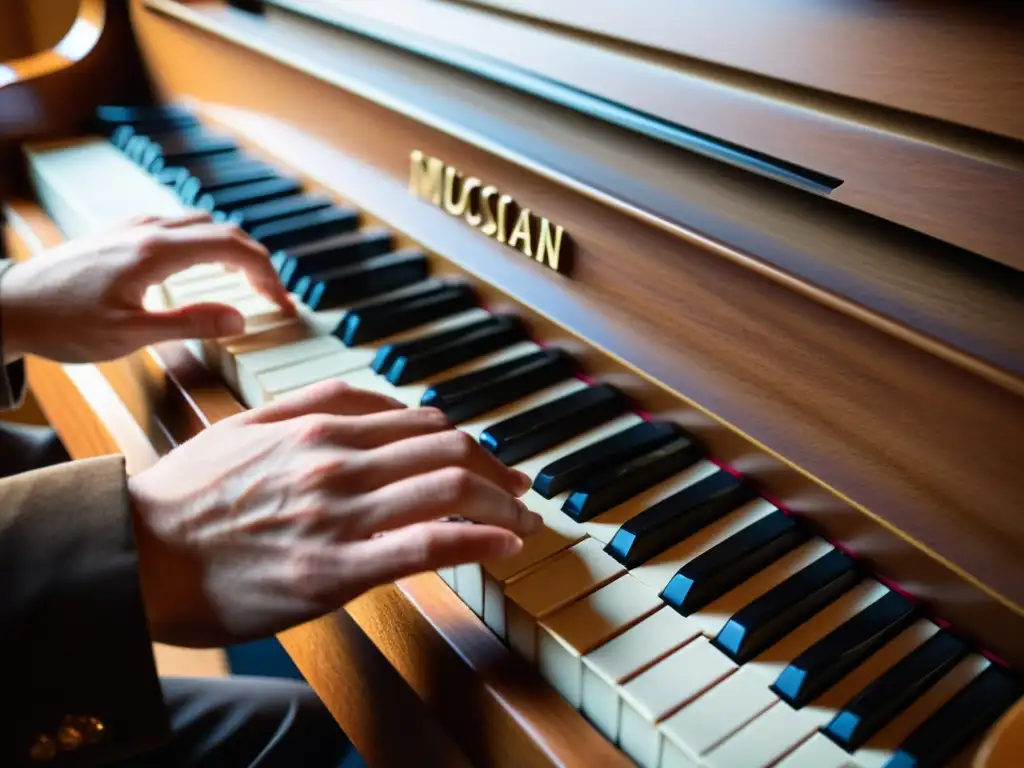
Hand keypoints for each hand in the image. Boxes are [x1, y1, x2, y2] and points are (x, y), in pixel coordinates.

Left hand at [0, 213, 292, 362]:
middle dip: (256, 261)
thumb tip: (240, 320)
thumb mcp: (130, 335)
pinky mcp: (119, 233)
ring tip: (244, 281)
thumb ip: (190, 324)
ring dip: (230, 248)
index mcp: (157, 252)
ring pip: (200, 223)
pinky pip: (176, 225)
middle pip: (222, 230)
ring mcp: (132, 227)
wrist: (6, 307)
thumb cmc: (62, 324)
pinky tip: (199, 265)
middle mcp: (148, 230)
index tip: (281, 303)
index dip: (267, 274)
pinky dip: (203, 242)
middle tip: (272, 296)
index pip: (233, 248)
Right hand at [127, 379, 541, 647]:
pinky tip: (506, 545)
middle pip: (449, 454)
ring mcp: (338, 516)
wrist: (136, 553)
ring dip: (502, 505)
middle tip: (523, 489)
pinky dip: (476, 540)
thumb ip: (316, 403)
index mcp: (320, 428)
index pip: (424, 427)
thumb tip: (381, 398)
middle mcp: (337, 462)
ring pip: (447, 492)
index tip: (491, 462)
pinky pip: (424, 546)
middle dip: (499, 472)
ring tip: (525, 519)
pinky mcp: (334, 571)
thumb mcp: (250, 424)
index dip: (471, 444)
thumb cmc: (192, 493)